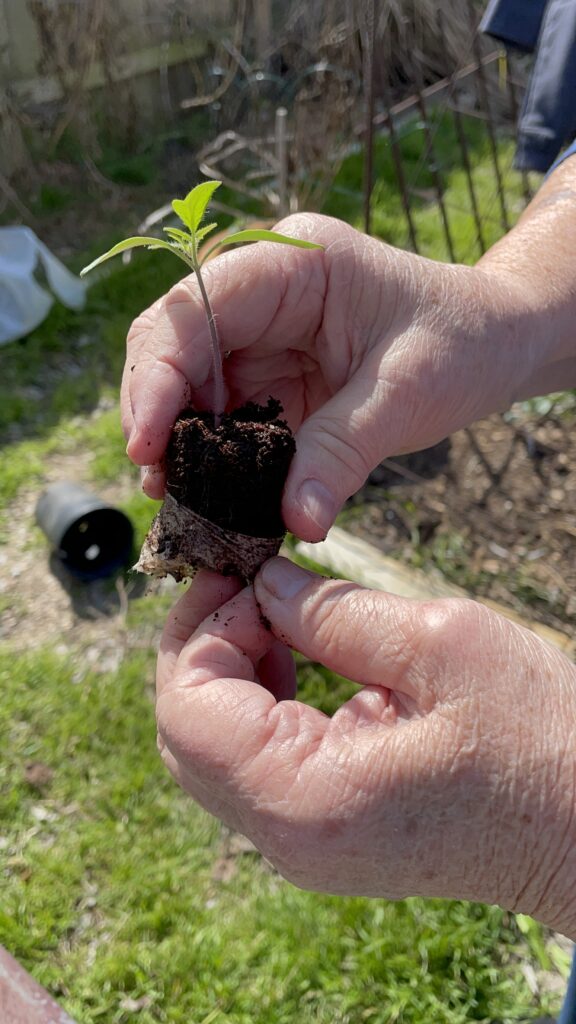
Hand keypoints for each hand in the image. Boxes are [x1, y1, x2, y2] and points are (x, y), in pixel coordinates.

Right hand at [122, 214, 544, 541]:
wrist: (497, 341)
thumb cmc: (463, 343)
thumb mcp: (407, 395)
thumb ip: (343, 453)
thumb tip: (295, 522)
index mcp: (295, 264)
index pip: (197, 307)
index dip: (160, 374)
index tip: (147, 444)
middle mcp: (265, 291)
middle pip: (175, 344)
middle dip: (157, 412)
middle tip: (155, 484)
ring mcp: (264, 334)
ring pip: (190, 384)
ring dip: (177, 441)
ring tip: (175, 499)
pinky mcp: (271, 374)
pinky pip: (223, 413)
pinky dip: (212, 454)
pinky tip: (208, 493)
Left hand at [157, 558, 575, 938]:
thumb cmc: (541, 741)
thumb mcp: (441, 647)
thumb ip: (335, 612)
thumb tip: (265, 584)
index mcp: (306, 798)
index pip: (188, 710)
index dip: (200, 628)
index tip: (240, 571)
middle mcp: (287, 839)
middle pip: (185, 735)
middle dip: (204, 646)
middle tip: (250, 585)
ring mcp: (302, 846)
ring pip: (211, 752)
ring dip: (229, 673)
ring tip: (277, 617)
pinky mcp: (323, 835)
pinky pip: (252, 768)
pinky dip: (257, 705)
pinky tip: (297, 660)